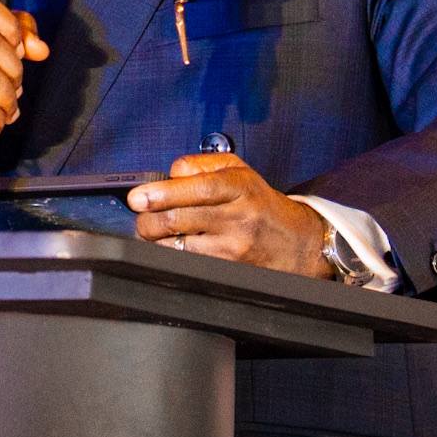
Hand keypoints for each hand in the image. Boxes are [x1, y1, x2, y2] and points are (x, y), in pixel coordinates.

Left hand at [128, 152, 332, 276]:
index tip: (137, 197)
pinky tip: (171, 246)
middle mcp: (238, 218)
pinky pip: (187, 264)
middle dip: (147, 219)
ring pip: (178, 247)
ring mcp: (233, 248)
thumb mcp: (239, 171)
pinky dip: (171, 255)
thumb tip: (169, 172)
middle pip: (180, 220)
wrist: (299, 243)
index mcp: (240, 187)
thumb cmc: (261, 204)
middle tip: (140, 214)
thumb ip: (201, 165)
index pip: (198, 189)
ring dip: (155, 240)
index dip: (162, 193)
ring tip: (153, 230)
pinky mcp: (228, 271)